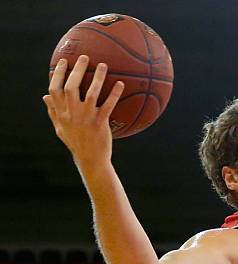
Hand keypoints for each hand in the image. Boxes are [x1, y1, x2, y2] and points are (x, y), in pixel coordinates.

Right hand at [43, 54, 123, 169]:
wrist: (90, 159)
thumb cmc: (76, 142)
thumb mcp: (60, 128)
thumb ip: (53, 111)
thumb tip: (44, 96)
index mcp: (61, 113)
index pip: (55, 89)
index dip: (57, 74)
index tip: (62, 61)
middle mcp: (72, 114)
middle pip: (71, 87)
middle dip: (77, 70)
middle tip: (84, 57)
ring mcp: (86, 118)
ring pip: (90, 94)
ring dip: (97, 78)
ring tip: (103, 65)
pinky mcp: (100, 123)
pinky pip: (108, 105)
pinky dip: (114, 94)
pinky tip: (121, 84)